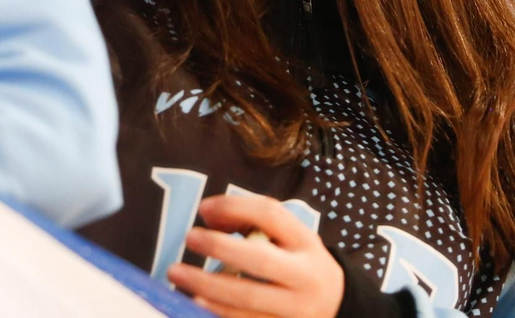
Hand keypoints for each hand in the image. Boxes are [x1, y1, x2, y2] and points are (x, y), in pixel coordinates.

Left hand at [168, 194, 343, 317]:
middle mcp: (305, 276)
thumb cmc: (299, 264)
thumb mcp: (289, 238)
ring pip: (248, 299)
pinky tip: (195, 305)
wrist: (335, 306)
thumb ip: (251, 221)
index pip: (272, 215)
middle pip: (259, 259)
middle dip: (219, 247)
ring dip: (208, 288)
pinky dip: (218, 314)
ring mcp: (295, 310)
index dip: (235, 207)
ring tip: (179, 276)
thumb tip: (207, 215)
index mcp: (306, 244)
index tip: (203, 208)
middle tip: (189, 238)